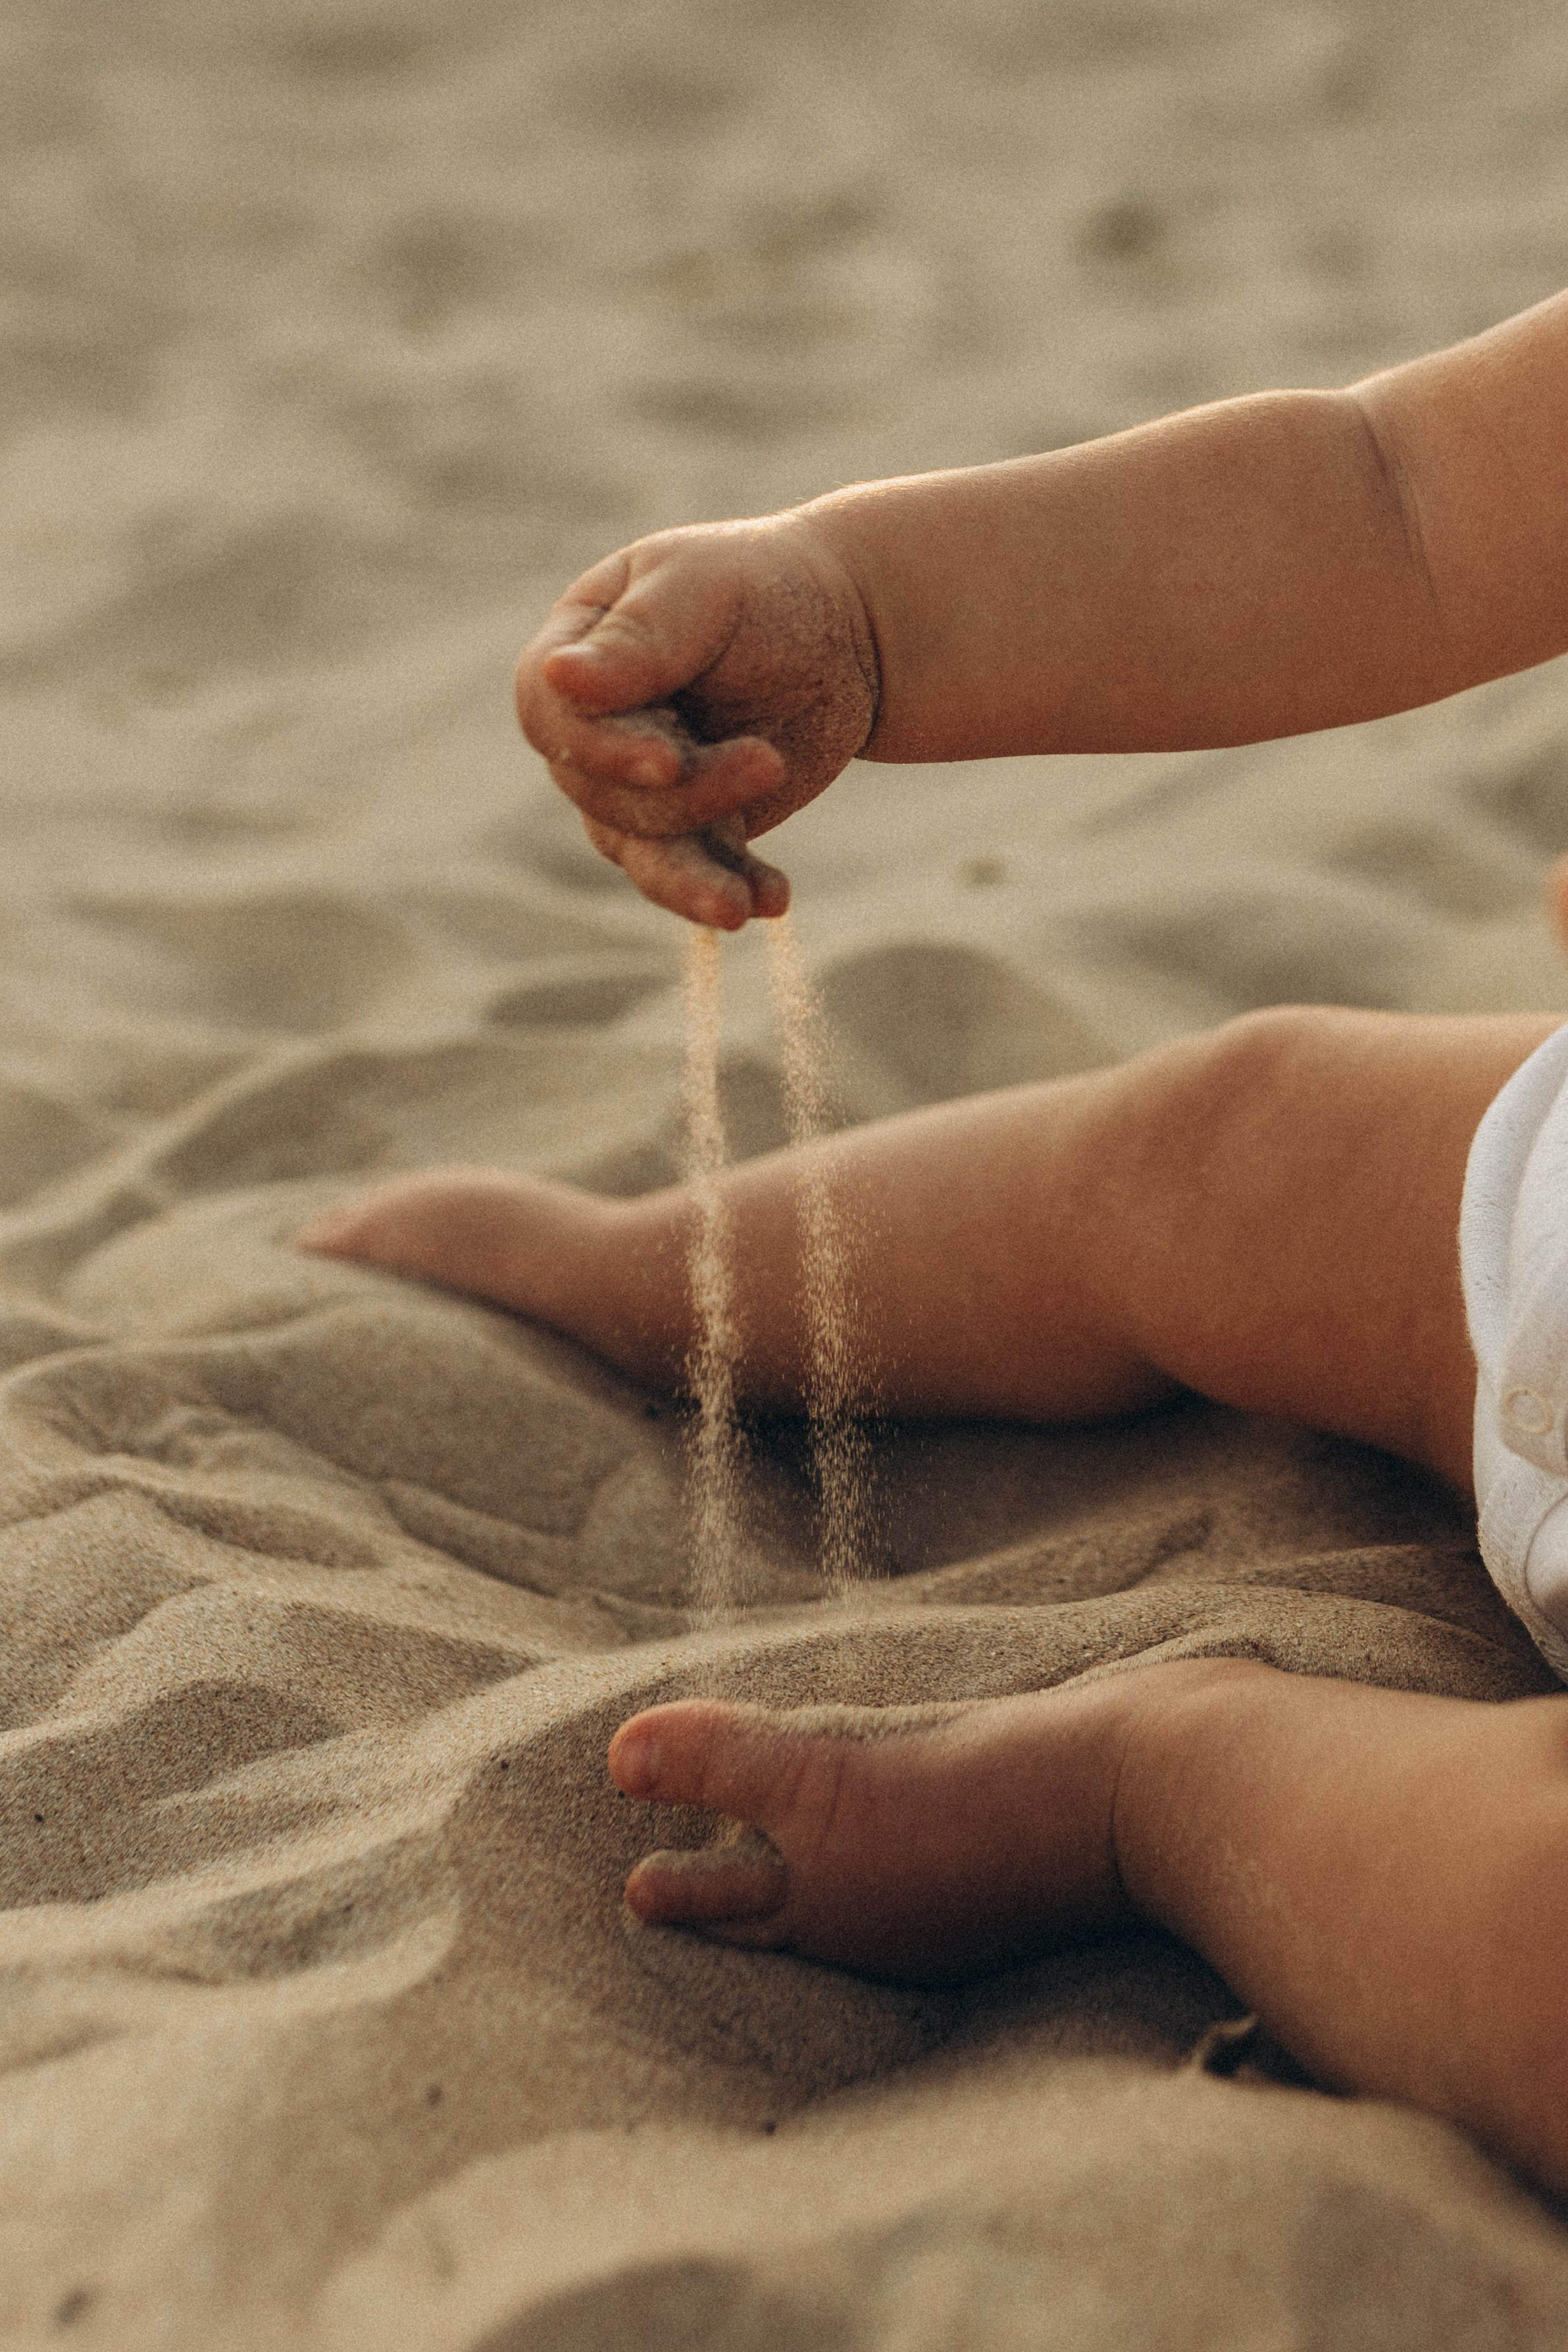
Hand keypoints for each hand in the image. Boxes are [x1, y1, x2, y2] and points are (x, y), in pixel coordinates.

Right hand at [515, 511, 878, 926]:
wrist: (847, 629)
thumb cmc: (764, 587)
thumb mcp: (705, 590)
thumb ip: (639, 639)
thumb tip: (560, 677)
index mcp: (574, 654)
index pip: (552, 717)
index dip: (602, 751)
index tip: (668, 761)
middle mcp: (594, 732)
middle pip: (603, 795)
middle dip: (685, 797)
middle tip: (769, 761)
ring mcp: (641, 790)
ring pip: (645, 852)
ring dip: (696, 877)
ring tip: (743, 903)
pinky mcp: (699, 829)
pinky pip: (704, 875)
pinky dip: (737, 890)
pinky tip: (771, 900)